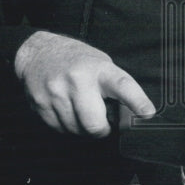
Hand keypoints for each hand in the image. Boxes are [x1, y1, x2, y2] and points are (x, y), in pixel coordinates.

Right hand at [14, 31, 155, 136]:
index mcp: (98, 69)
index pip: (121, 86)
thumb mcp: (100, 64)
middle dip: (101, 129)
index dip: (136, 101)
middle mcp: (77, 80)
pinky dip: (66, 126)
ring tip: (78, 109)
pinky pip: (60, 130)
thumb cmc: (75, 60)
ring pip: (77, 131)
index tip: (147, 113)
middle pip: (94, 124)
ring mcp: (57, 93)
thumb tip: (130, 115)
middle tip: (100, 120)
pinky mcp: (41, 105)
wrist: (37, 53)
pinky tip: (65, 109)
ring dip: (82, 128)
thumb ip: (113, 87)